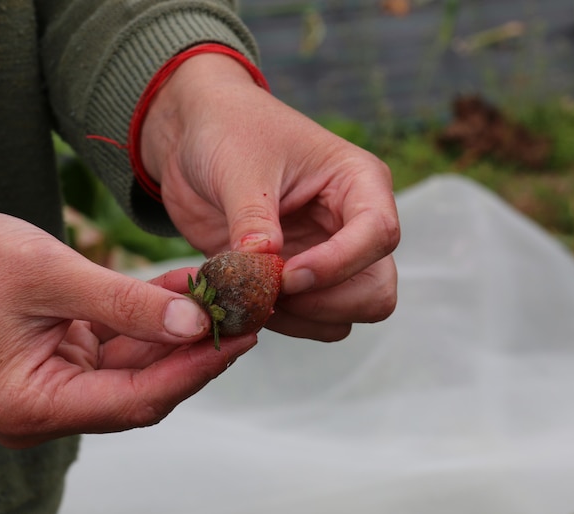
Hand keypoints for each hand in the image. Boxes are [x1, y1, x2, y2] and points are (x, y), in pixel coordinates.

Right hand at [0, 183, 254, 447]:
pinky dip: (151, 321)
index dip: (193, 370)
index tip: (241, 338)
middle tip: (247, 317)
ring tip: (229, 300)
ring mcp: (54, 388)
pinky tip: (189, 292)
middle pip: (142, 390)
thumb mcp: (54, 276)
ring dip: (180, 333)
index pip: (135, 399)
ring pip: (137, 368)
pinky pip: (120, 347)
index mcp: (32, 405)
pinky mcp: (61, 363)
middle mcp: (45, 409)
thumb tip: (198, 323)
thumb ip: (127, 304)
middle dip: (195, 352)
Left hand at [141, 53, 399, 340]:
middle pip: (376, 290)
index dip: (338, 264)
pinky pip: (310, 322)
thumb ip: (253, 222)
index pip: (378, 234)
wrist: (195, 138)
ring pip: (346, 316)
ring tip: (249, 295)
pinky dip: (281, 323)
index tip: (287, 275)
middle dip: (324, 302)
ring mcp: (328, 257)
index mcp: (358, 182)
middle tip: (268, 292)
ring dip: (300, 318)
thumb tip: (265, 271)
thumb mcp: (238, 168)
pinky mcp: (299, 280)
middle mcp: (353, 225)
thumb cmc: (228, 130)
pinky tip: (243, 300)